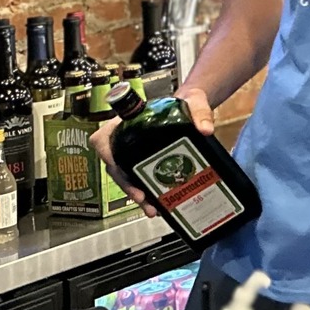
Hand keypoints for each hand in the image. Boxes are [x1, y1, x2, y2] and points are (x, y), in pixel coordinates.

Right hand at [91, 88, 214, 215]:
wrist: (194, 109)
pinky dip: (147, 194)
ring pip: (126, 178)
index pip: (104, 138)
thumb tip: (205, 129)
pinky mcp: (146, 164)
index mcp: (129, 122)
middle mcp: (126, 140)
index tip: (115, 165)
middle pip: (115, 166)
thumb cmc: (186, 101)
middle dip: (125, 184)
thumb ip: (201, 111)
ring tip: (151, 209)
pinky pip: (140, 181)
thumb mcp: (194, 101)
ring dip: (136, 194)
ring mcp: (134, 154)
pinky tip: (159, 205)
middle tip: (141, 197)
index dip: (106, 152)